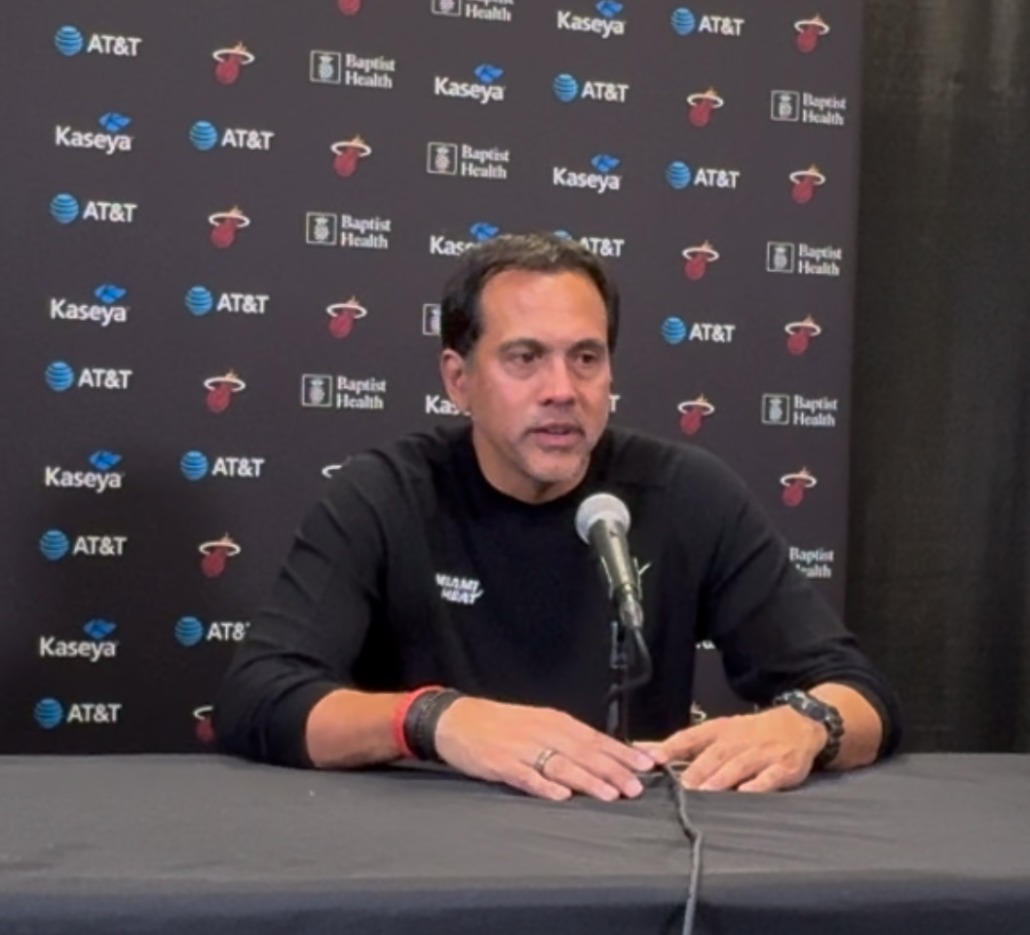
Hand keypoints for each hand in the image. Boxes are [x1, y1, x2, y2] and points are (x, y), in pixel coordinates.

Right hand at [433, 697, 654, 801]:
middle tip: (635, 786)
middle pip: (583, 752)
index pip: (595, 738)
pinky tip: (559, 795)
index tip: (646, 764)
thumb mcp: (538, 723)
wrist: (457, 718)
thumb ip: (567, 739)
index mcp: (554, 721)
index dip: (621, 752)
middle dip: (612, 770)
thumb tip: (603, 756)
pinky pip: (526, 775)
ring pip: (560, 764)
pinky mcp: (501, 763)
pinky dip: (544, 785)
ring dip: (587, 780)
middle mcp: (542, 732)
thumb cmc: (501, 724)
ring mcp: (521, 747)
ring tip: (608, 794)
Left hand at [642, 707, 825, 792]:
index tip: (654, 758)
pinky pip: (770, 776)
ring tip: (705, 792)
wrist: (800, 723)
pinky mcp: (784, 767)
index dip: (672, 747)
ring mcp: (762, 753)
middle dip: (696, 771)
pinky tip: (746, 792)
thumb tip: (645, 751)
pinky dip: (758, 784)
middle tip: (680, 787)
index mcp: (720, 730)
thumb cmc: (752, 731)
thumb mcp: (720, 731)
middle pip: (714, 755)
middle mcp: (739, 740)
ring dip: (720, 779)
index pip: (691, 737)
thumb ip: (685, 744)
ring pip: (738, 765)